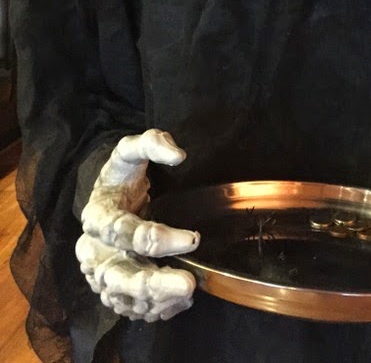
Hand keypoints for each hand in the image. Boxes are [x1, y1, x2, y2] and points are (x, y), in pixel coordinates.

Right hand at [75, 129, 199, 321]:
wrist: (109, 201)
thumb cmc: (122, 177)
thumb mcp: (130, 153)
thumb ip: (152, 143)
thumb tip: (179, 154)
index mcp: (96, 217)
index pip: (123, 232)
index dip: (159, 238)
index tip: (193, 238)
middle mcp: (94, 252)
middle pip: (118, 276)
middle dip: (153, 283)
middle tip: (188, 284)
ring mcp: (101, 275)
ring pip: (124, 298)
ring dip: (157, 300)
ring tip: (187, 293)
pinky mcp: (112, 291)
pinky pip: (130, 309)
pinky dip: (154, 310)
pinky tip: (178, 302)